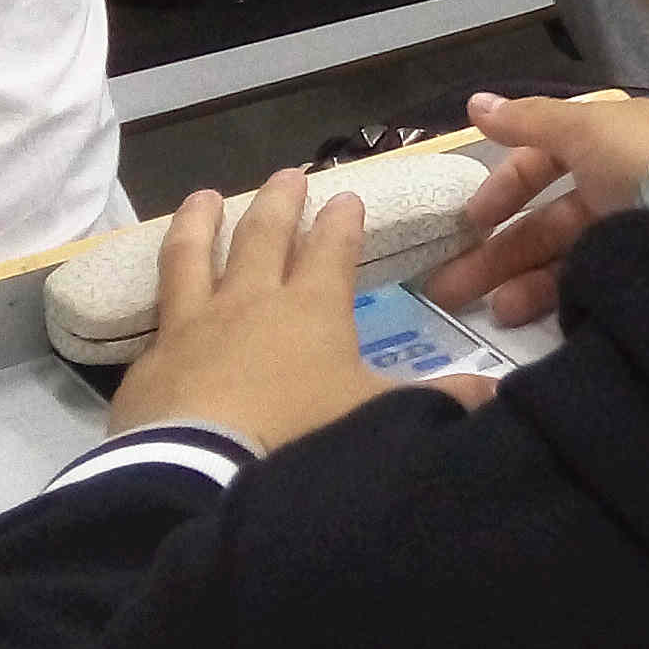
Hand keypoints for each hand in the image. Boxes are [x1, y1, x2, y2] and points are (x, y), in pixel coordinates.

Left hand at [106, 165, 423, 453]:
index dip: (342, 221)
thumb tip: (496, 394)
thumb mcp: (380, 418)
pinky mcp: (152, 361)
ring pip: (192, 255)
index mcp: (312, 307)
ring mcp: (194, 326)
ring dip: (200, 222)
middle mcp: (251, 301)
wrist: (203, 472)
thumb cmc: (301, 436)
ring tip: (202, 196)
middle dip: (279, 201)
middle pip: (263, 235)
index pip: (332, 248)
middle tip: (287, 175)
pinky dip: (161, 297)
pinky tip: (157, 299)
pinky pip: (157, 316)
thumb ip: (438, 400)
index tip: (346, 196)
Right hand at [420, 93, 648, 332]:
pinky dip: (556, 299)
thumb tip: (475, 102)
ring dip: (519, 282)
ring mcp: (634, 234)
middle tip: (447, 288)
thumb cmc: (644, 162)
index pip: (543, 165)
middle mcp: (619, 188)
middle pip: (547, 222)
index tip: (470, 220)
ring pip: (563, 259)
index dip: (504, 189)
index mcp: (606, 146)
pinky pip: (590, 287)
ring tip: (490, 310)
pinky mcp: (644, 275)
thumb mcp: (586, 129)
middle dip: (496, 252)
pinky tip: (528, 316)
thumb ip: (530, 120)